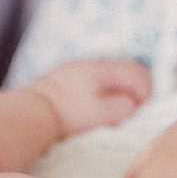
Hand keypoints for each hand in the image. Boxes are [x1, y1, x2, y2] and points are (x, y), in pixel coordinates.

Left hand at [26, 56, 151, 138]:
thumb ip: (122, 107)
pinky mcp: (64, 77)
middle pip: (122, 70)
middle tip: (132, 108)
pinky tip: (92, 106)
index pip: (135, 71)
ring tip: (113, 109)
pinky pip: (91, 79)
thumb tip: (132, 104)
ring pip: (106, 75)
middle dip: (132, 88)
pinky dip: (100, 90)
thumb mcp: (101, 113)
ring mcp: (76, 68)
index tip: (142, 105)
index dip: (145, 88)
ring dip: (115, 90)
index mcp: (103, 69)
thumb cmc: (68, 112)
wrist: (32, 110)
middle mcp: (90, 64)